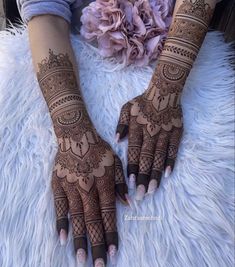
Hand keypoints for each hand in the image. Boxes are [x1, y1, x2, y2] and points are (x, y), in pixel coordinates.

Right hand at [51, 109, 127, 265]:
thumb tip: (128, 204)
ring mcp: (71, 187)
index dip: (111, 233)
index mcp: (104, 183)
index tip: (113, 252)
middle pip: (92, 220)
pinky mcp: (58, 184)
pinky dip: (61, 223)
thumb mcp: (115, 162)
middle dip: (97, 243)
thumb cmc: (99, 149)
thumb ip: (120, 184)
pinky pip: (59, 206)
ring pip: (76, 217)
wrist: (76, 135)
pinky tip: (63, 238)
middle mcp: (88, 188)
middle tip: (99, 265)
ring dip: (79, 239)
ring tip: (82, 259)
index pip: (108, 213)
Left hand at [116, 78, 182, 199]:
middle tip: (140, 194)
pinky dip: (171, 161)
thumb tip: (116, 141)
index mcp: (137, 128)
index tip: (129, 182)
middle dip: (142, 176)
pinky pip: (173, 149)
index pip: (133, 151)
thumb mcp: (125, 108)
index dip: (131, 167)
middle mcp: (150, 132)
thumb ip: (120, 125)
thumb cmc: (142, 102)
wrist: (164, 91)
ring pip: (159, 156)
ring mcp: (164, 133)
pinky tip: (168, 174)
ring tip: (152, 189)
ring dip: (155, 174)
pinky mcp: (176, 132)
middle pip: (146, 158)